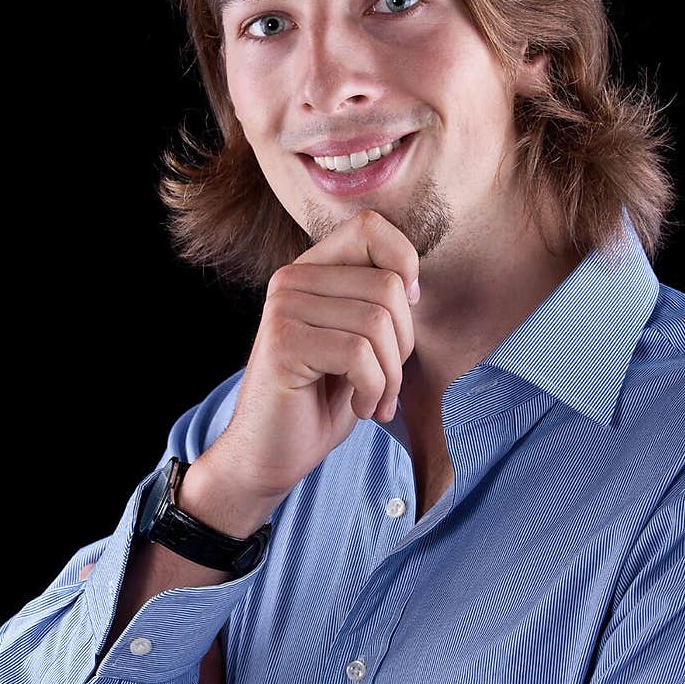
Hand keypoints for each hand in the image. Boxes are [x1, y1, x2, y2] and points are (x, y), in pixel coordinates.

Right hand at [208, 209, 419, 504]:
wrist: (270, 456)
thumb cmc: (320, 402)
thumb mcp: (359, 343)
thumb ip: (378, 303)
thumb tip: (414, 281)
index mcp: (310, 271)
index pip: (370, 227)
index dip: (404, 266)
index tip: (401, 318)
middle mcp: (291, 280)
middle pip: (388, 285)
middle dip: (403, 344)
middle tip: (385, 381)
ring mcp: (283, 309)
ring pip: (378, 322)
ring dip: (390, 375)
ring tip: (374, 399)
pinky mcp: (283, 343)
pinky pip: (359, 354)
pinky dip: (373, 390)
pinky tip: (359, 410)